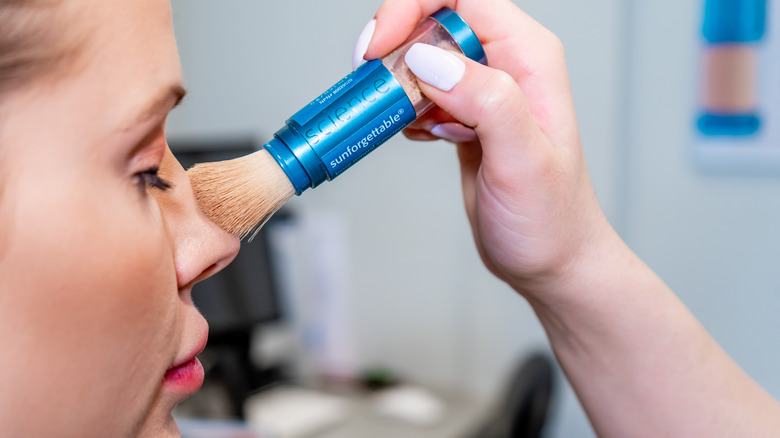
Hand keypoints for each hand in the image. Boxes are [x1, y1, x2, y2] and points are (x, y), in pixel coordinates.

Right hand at [357, 0, 615, 295]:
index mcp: (528, 56)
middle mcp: (506, 64)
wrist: (552, 261)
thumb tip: (430, 60)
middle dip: (396, 47)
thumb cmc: (551, 219)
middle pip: (433, 21)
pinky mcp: (464, 115)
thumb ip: (485, 101)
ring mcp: (483, 90)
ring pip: (422, 56)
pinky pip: (421, 92)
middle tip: (376, 88)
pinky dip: (405, 110)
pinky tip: (418, 136)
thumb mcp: (522, 161)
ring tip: (402, 120)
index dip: (412, 8)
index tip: (379, 48)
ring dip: (396, 83)